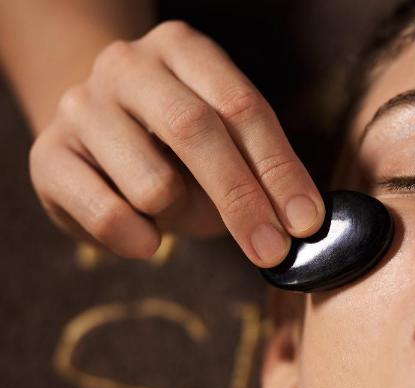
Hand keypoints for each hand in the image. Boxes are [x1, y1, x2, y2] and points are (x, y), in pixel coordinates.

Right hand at [28, 20, 324, 266]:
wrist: (93, 143)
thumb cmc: (178, 153)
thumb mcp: (227, 149)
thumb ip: (262, 172)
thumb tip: (305, 222)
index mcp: (184, 49)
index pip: (243, 107)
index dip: (280, 170)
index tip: (307, 222)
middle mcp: (127, 65)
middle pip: (196, 131)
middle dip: (243, 200)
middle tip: (273, 251)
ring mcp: (81, 105)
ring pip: (153, 183)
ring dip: (180, 215)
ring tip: (174, 210)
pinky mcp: (48, 155)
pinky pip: (109, 216)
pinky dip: (140, 240)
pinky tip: (147, 236)